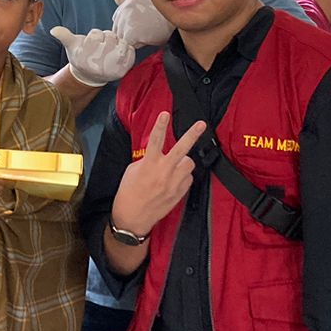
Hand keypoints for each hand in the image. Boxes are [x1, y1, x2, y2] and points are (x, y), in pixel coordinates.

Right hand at [51, 26, 135, 86]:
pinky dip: (127, 48)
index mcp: (85, 57)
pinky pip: (131, 51)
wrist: (91, 75)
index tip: (93, 41)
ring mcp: (113, 68)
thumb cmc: (81, 55)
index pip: (95, 34)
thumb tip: (54, 30)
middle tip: (104, 43)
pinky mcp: (124, 70)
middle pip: (110, 36)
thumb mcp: (71, 46)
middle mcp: (98, 64)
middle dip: (107, 37)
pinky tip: (119, 52)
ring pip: (121, 43)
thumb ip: (64, 36)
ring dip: (117, 42)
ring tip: (111, 47)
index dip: (95, 35)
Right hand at [110, 112, 206, 235]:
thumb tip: (159, 154)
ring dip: (184, 162)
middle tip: (201, 124)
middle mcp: (163, 172)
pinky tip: (173, 181)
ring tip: (174, 166)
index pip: (156, 140)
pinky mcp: (179, 193)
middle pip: (182, 149)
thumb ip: (148, 159)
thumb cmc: (129, 192)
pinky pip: (188, 178)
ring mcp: (173, 183)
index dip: (160, 125)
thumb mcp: (133, 170)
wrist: (133, 217)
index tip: (165, 113)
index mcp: (149, 164)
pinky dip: (183, 177)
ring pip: (189, 163)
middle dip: (192, 135)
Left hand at [111, 0, 172, 47]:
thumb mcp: (143, 2)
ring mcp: (127, 20)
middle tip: (145, 30)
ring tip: (147, 33)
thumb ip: (127, 1)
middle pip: (118, 29)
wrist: (178, 19)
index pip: (118, 18)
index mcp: (128, 2)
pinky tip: (147, 37)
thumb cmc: (163, 14)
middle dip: (128, 33)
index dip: (127, 25)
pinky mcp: (131, 32)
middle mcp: (125, 9)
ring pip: (122, 37)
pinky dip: (136, 44)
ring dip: (132, 39)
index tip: (139, 26)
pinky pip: (128, 44)